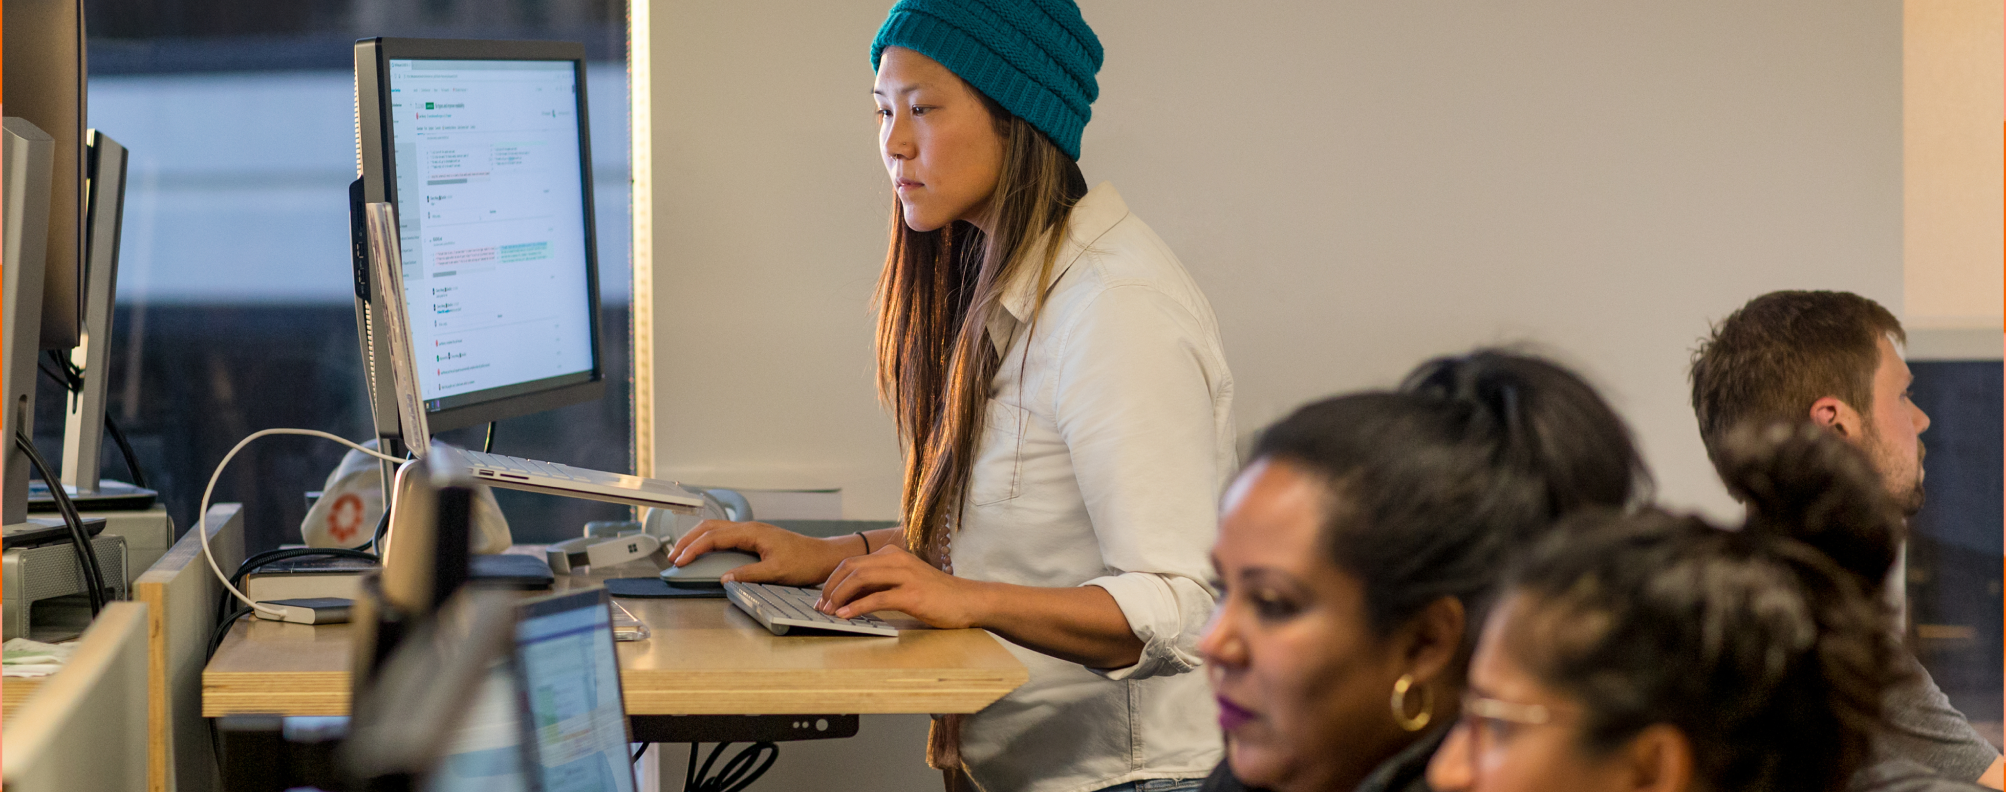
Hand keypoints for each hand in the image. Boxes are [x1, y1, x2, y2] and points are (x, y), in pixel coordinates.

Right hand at [667, 520, 858, 586]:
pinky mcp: (754, 538)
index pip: (714, 537)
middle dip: (688, 541)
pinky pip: (725, 536)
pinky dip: (709, 542)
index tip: (680, 561)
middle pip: (710, 528)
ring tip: (682, 554)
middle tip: (673, 557)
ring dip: (697, 540)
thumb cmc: (805, 562)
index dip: (694, 549)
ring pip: (716, 529)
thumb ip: (749, 574)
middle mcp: (750, 528)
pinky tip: (704, 551)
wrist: (822, 556)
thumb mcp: (776, 572)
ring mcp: (752, 532)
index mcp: (752, 532)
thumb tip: (724, 578)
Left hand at [816, 546, 989, 628]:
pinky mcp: (911, 594)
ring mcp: (904, 576)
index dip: (832, 580)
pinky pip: (876, 599)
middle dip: (830, 588)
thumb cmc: (936, 595)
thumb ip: (880, 584)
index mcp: (892, 555)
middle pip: (850, 568)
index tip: (822, 598)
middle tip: (820, 606)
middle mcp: (896, 560)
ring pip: (859, 580)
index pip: (852, 563)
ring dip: (839, 597)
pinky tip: (845, 616)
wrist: (968, 601)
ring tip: (828, 612)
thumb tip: (848, 598)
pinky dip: (856, 608)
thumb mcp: (905, 582)